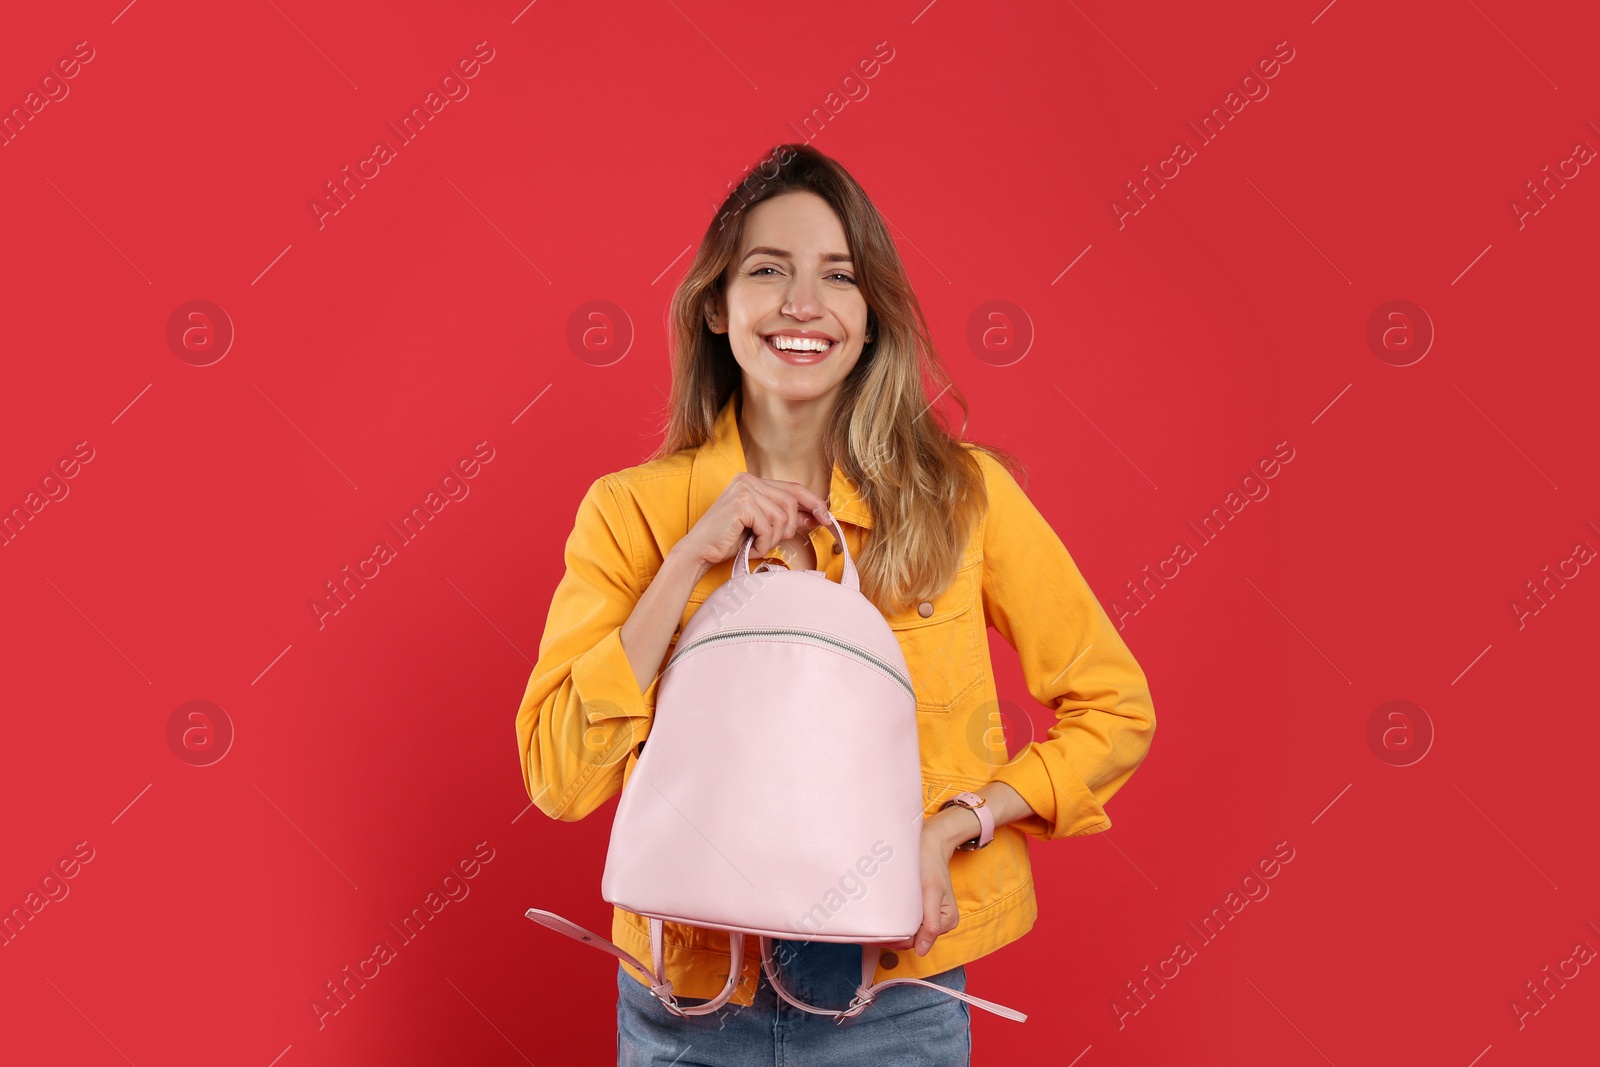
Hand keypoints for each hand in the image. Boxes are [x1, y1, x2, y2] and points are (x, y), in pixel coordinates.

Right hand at [673, 471, 830, 573]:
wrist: (699, 552)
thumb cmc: (727, 541)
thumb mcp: (761, 526)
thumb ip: (784, 517)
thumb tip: (815, 516)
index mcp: (753, 481)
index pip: (793, 487)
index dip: (813, 502)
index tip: (826, 518)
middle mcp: (749, 480)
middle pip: (791, 502)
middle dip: (788, 528)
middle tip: (770, 542)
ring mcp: (744, 489)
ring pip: (782, 517)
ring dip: (773, 538)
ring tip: (755, 544)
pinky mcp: (742, 503)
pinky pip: (769, 526)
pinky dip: (762, 543)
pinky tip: (748, 546)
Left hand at [886, 807, 973, 956]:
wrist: (930, 844)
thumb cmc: (931, 865)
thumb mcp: (933, 893)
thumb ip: (931, 924)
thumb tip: (922, 951)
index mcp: (946, 922)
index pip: (917, 942)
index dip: (898, 937)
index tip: (879, 928)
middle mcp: (938, 922)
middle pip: (911, 939)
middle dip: (894, 931)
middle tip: (874, 919)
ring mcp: (928, 916)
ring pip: (906, 930)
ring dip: (892, 924)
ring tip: (879, 912)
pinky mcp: (919, 908)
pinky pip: (905, 919)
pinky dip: (894, 917)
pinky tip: (884, 909)